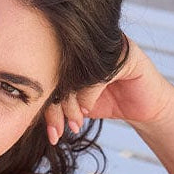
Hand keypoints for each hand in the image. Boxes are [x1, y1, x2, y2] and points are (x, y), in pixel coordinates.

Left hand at [44, 37, 173, 144]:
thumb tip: (29, 105)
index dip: (44, 99)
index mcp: (73, 49)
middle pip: (60, 70)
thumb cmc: (106, 102)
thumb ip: (56, 98)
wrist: (144, 107)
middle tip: (56, 130)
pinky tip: (87, 112)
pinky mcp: (127, 54)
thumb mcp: (75, 103)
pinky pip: (98, 76)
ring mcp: (109, 45)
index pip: (50, 70)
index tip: (48, 128)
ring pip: (77, 74)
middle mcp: (89, 43)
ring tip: (73, 124)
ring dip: (71, 105)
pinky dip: (88, 98)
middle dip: (55, 106)